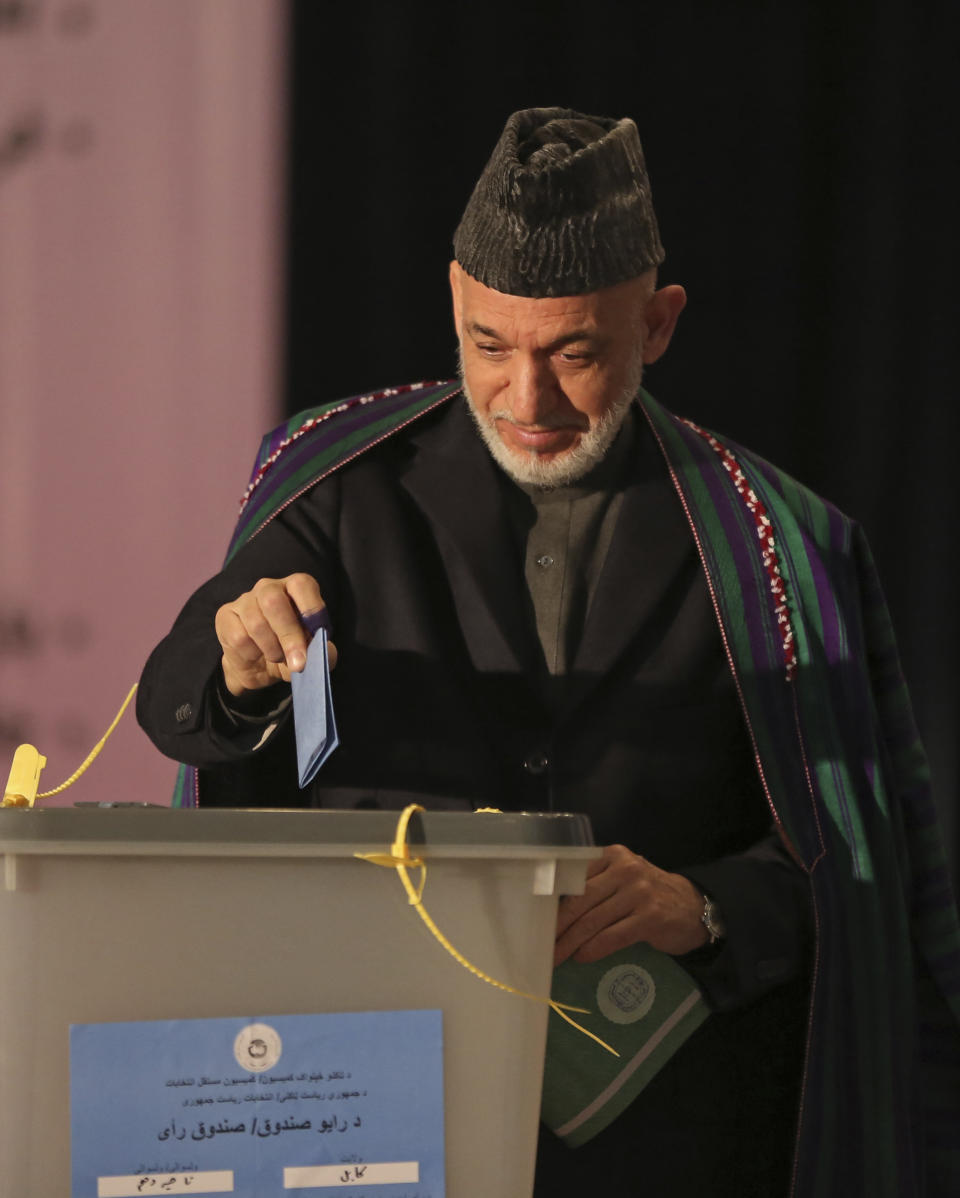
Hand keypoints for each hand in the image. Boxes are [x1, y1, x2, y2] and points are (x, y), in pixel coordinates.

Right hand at [214, 573, 336, 696]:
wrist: (258, 667)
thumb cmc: (289, 652)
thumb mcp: (311, 656)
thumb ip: (322, 652)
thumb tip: (325, 652)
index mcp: (295, 588)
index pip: (302, 585)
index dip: (311, 608)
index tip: (317, 634)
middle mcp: (269, 587)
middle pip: (274, 601)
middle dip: (288, 635)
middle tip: (298, 663)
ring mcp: (245, 599)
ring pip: (255, 622)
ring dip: (270, 649)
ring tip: (276, 658)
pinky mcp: (226, 615)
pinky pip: (238, 637)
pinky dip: (251, 655)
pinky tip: (255, 656)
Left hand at [554, 844, 707, 965]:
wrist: (692, 906)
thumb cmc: (647, 893)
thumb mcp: (622, 877)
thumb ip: (594, 883)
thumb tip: (552, 908)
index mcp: (612, 855)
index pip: (574, 876)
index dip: (552, 900)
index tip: (535, 918)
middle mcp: (625, 869)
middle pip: (581, 900)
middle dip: (558, 926)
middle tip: (541, 944)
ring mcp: (640, 892)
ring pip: (594, 921)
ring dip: (571, 942)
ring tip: (557, 956)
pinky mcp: (650, 917)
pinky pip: (613, 936)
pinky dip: (593, 949)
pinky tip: (582, 957)